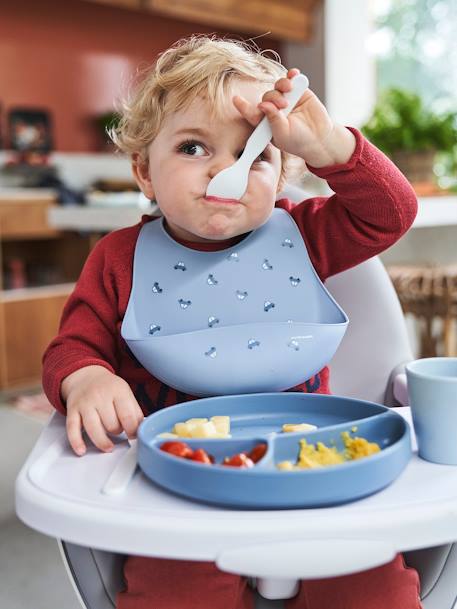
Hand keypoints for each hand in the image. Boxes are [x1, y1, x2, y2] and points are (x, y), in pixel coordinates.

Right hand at [61, 365, 143, 455]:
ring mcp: (85, 403)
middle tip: (118, 429)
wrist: (86, 376)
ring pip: (93, 429)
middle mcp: (100, 396)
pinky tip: (82, 450)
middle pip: (111, 424)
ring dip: (102, 442)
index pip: (127, 416)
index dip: (132, 430)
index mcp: (118, 391)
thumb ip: (134, 411)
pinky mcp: (72, 411)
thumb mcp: (125, 393)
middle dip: (117, 431)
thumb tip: (140, 431)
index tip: (133, 435)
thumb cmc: (109, 389)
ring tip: (108, 447)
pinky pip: (72, 429)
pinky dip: (76, 442)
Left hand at [233, 68, 355, 167]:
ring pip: (278, 86)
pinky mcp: (299, 91)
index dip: (244, 106)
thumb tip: (262, 104)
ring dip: (281, 85)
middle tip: (283, 106)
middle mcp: (274, 109)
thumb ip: (272, 120)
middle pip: (266, 97)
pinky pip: (292, 79)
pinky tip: (293, 74)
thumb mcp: (282, 134)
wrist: (319, 138)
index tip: (235, 99)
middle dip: (272, 98)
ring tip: (289, 91)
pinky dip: (291, 75)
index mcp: (266, 123)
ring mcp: (287, 99)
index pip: (252, 113)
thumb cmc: (298, 141)